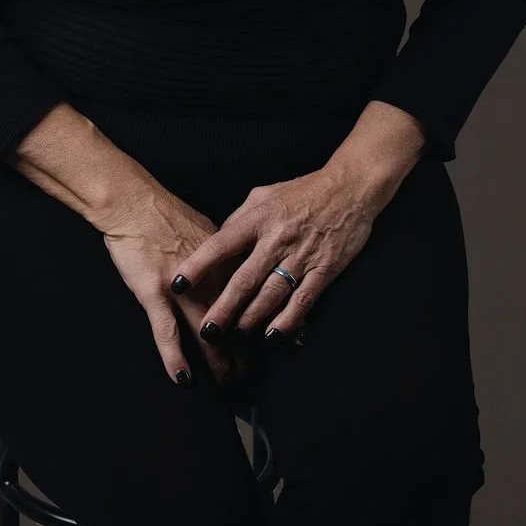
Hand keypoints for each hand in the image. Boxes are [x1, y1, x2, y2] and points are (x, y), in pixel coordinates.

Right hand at [100, 184, 258, 387]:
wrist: (134, 203)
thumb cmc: (167, 214)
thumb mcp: (207, 230)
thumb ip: (225, 255)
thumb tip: (241, 269)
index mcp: (225, 262)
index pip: (252, 301)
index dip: (262, 324)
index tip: (273, 342)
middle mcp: (209, 277)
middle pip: (234, 322)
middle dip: (245, 352)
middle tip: (253, 375)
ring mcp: (181, 288)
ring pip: (207, 333)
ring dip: (219, 362)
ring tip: (228, 384)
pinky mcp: (154, 293)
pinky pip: (167, 331)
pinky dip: (176, 357)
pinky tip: (184, 378)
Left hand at [169, 165, 378, 343]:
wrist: (348, 189)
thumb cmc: (300, 192)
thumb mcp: (263, 195)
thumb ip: (239, 221)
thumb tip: (216, 245)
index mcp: (258, 217)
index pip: (220, 244)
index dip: (197, 266)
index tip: (177, 285)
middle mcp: (277, 238)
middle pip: (244, 279)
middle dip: (223, 308)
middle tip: (207, 331)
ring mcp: (301, 256)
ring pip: (271, 294)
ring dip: (251, 319)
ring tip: (235, 336)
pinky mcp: (324, 270)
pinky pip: (302, 301)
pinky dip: (286, 322)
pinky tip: (272, 337)